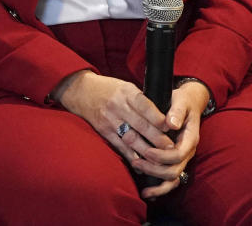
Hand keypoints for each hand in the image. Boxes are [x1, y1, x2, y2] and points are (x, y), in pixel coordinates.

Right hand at [51, 70, 173, 164]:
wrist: (81, 90)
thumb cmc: (108, 89)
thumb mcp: (125, 87)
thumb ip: (142, 101)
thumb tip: (164, 118)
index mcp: (126, 92)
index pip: (144, 105)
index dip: (157, 117)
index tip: (170, 127)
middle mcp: (117, 106)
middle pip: (140, 124)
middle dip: (157, 138)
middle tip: (171, 148)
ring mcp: (109, 120)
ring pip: (130, 138)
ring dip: (146, 151)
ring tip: (160, 159)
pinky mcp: (103, 131)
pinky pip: (119, 146)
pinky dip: (131, 156)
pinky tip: (141, 164)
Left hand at [135, 79, 210, 199]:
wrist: (188, 104)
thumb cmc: (182, 102)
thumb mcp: (180, 101)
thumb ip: (177, 111)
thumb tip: (171, 123)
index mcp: (190, 138)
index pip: (179, 154)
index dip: (162, 155)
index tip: (146, 151)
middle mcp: (187, 151)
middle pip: (174, 170)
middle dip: (154, 168)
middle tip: (136, 161)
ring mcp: (182, 158)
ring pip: (172, 178)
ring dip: (154, 178)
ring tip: (136, 170)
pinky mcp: (174, 161)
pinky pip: (169, 180)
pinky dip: (158, 188)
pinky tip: (145, 191)